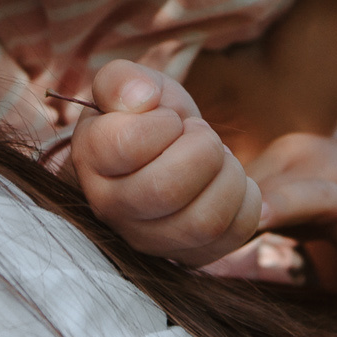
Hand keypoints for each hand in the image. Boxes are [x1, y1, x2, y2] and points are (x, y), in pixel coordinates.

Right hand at [71, 60, 262, 267]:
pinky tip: (230, 181)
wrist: (160, 150)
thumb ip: (122, 79)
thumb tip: (141, 98)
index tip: (167, 118)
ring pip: (203, 222)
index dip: (163, 123)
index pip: (128, 145)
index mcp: (90, 158)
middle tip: (201, 134)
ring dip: (228, 176)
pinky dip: (246, 200)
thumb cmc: (143, 114)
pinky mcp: (189, 256)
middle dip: (202, 149)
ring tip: (218, 158)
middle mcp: (109, 207)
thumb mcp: (129, 83)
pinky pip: (234, 235)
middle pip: (167, 190)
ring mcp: (148, 240)